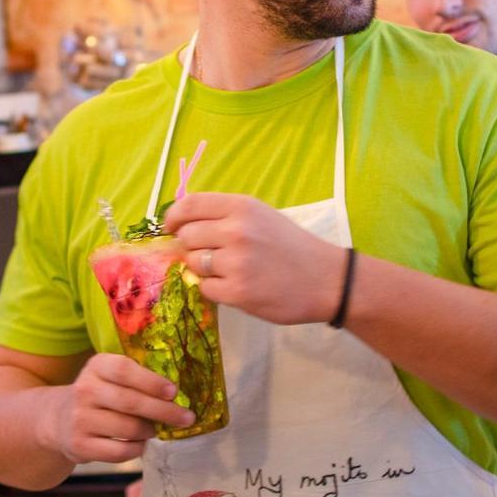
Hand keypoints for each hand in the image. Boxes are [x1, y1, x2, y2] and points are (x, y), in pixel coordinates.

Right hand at [48, 353, 193, 463]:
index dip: (151, 381)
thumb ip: (137, 378)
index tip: (174, 392)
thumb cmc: (100, 395)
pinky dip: (137, 448)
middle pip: (131, 402)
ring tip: (156, 429)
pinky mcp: (80, 445)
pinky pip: (119, 451)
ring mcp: (80, 419)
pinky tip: (141, 443)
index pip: (124, 370)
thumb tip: (177, 394)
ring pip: (128, 428)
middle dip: (164, 411)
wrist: (60, 420)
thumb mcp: (110, 377)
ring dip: (149, 431)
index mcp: (97, 366)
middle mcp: (85, 390)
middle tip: (186, 418)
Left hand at [164, 192, 342, 324]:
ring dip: (203, 268)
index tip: (170, 227)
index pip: (190, 205)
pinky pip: (205, 288)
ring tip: (227, 270)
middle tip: (210, 253)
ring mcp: (236, 262)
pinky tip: (234, 286)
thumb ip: (225, 215)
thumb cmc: (292, 246)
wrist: (327, 280)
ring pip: (194, 263)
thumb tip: (183, 222)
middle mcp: (236, 230)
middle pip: (187, 236)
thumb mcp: (261, 216)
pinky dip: (214, 289)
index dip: (173, 216)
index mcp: (242, 207)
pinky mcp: (238, 292)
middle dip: (192, 246)